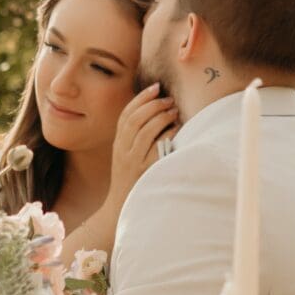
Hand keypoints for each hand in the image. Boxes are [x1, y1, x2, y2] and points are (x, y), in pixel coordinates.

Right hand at [109, 84, 179, 199]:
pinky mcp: (145, 171)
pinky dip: (167, 134)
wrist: (121, 207)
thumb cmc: (130, 179)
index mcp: (118, 144)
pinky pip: (156, 148)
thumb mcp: (126, 156)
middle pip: (135, 120)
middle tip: (168, 99)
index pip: (126, 114)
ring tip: (173, 111)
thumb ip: (135, 137)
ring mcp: (133, 161)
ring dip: (161, 117)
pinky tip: (176, 129)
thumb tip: (155, 112)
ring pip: (145, 131)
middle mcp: (123, 150)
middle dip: (153, 105)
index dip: (140, 98)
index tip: (155, 87)